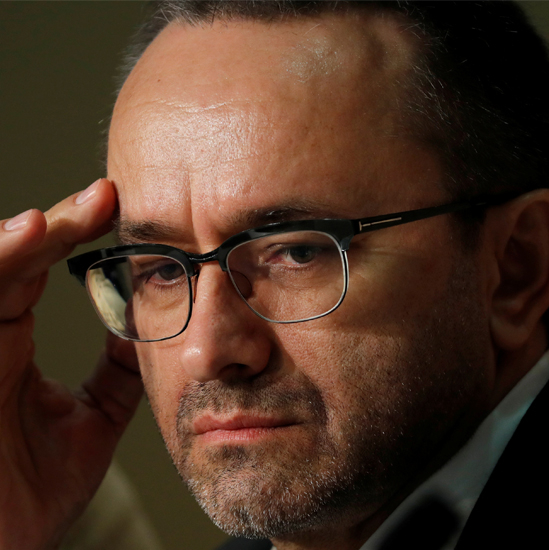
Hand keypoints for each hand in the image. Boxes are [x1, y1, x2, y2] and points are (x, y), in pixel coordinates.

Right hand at [0, 179, 143, 549]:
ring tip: (58, 217)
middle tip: (105, 198)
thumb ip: (115, 375)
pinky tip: (24, 241)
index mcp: (8, 341)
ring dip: (19, 240)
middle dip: (56, 224)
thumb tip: (146, 331)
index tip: (118, 208)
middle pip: (13, 258)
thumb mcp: (88, 424)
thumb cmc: (24, 497)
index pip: (38, 268)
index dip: (72, 233)